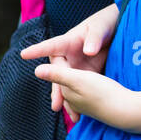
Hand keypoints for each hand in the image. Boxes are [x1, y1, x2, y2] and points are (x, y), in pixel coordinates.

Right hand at [20, 3, 119, 121]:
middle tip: (57, 105)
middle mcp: (67, 55)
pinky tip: (80, 113)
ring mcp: (74, 66)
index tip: (24, 54)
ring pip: (66, 84)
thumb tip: (88, 52)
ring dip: (67, 99)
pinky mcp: (84, 74)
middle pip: (58, 73)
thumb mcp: (100, 28)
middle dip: (57, 90)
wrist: (116, 30)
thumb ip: (94, 39)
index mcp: (67, 41)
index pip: (51, 46)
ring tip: (72, 115)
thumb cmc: (104, 24)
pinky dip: (78, 100)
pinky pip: (77, 88)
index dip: (37, 50)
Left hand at [34, 61, 140, 132]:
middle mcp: (73, 100)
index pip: (58, 72)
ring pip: (76, 89)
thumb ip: (57, 74)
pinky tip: (90, 87)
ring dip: (74, 82)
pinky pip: (86, 95)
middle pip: (66, 82)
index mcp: (67, 90)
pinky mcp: (97, 107)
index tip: (65, 47)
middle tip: (62, 58)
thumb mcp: (78, 78)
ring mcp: (85, 105)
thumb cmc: (101, 92)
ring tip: (74, 73)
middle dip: (64, 72)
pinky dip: (86, 88)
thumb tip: (36, 70)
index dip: (61, 59)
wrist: (125, 111)